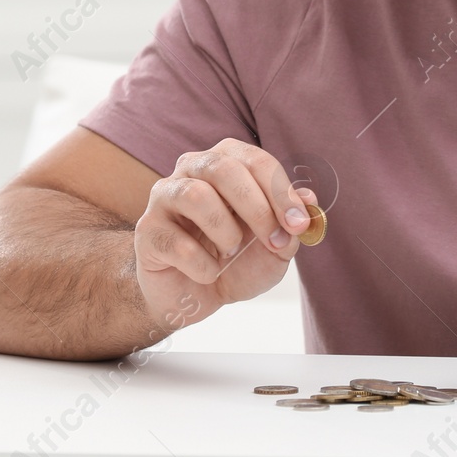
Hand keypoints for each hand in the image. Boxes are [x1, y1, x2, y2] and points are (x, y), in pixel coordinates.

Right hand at [133, 138, 316, 328]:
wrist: (192, 295)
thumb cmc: (234, 262)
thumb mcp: (274, 247)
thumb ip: (292, 223)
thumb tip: (309, 200)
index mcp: (227, 163)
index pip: (256, 160)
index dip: (281, 191)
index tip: (299, 223)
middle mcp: (192, 170)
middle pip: (223, 168)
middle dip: (257, 208)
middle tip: (273, 241)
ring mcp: (164, 197)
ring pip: (196, 196)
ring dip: (225, 232)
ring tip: (229, 252)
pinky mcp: (147, 231)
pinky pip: (177, 243)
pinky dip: (203, 266)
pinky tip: (208, 273)